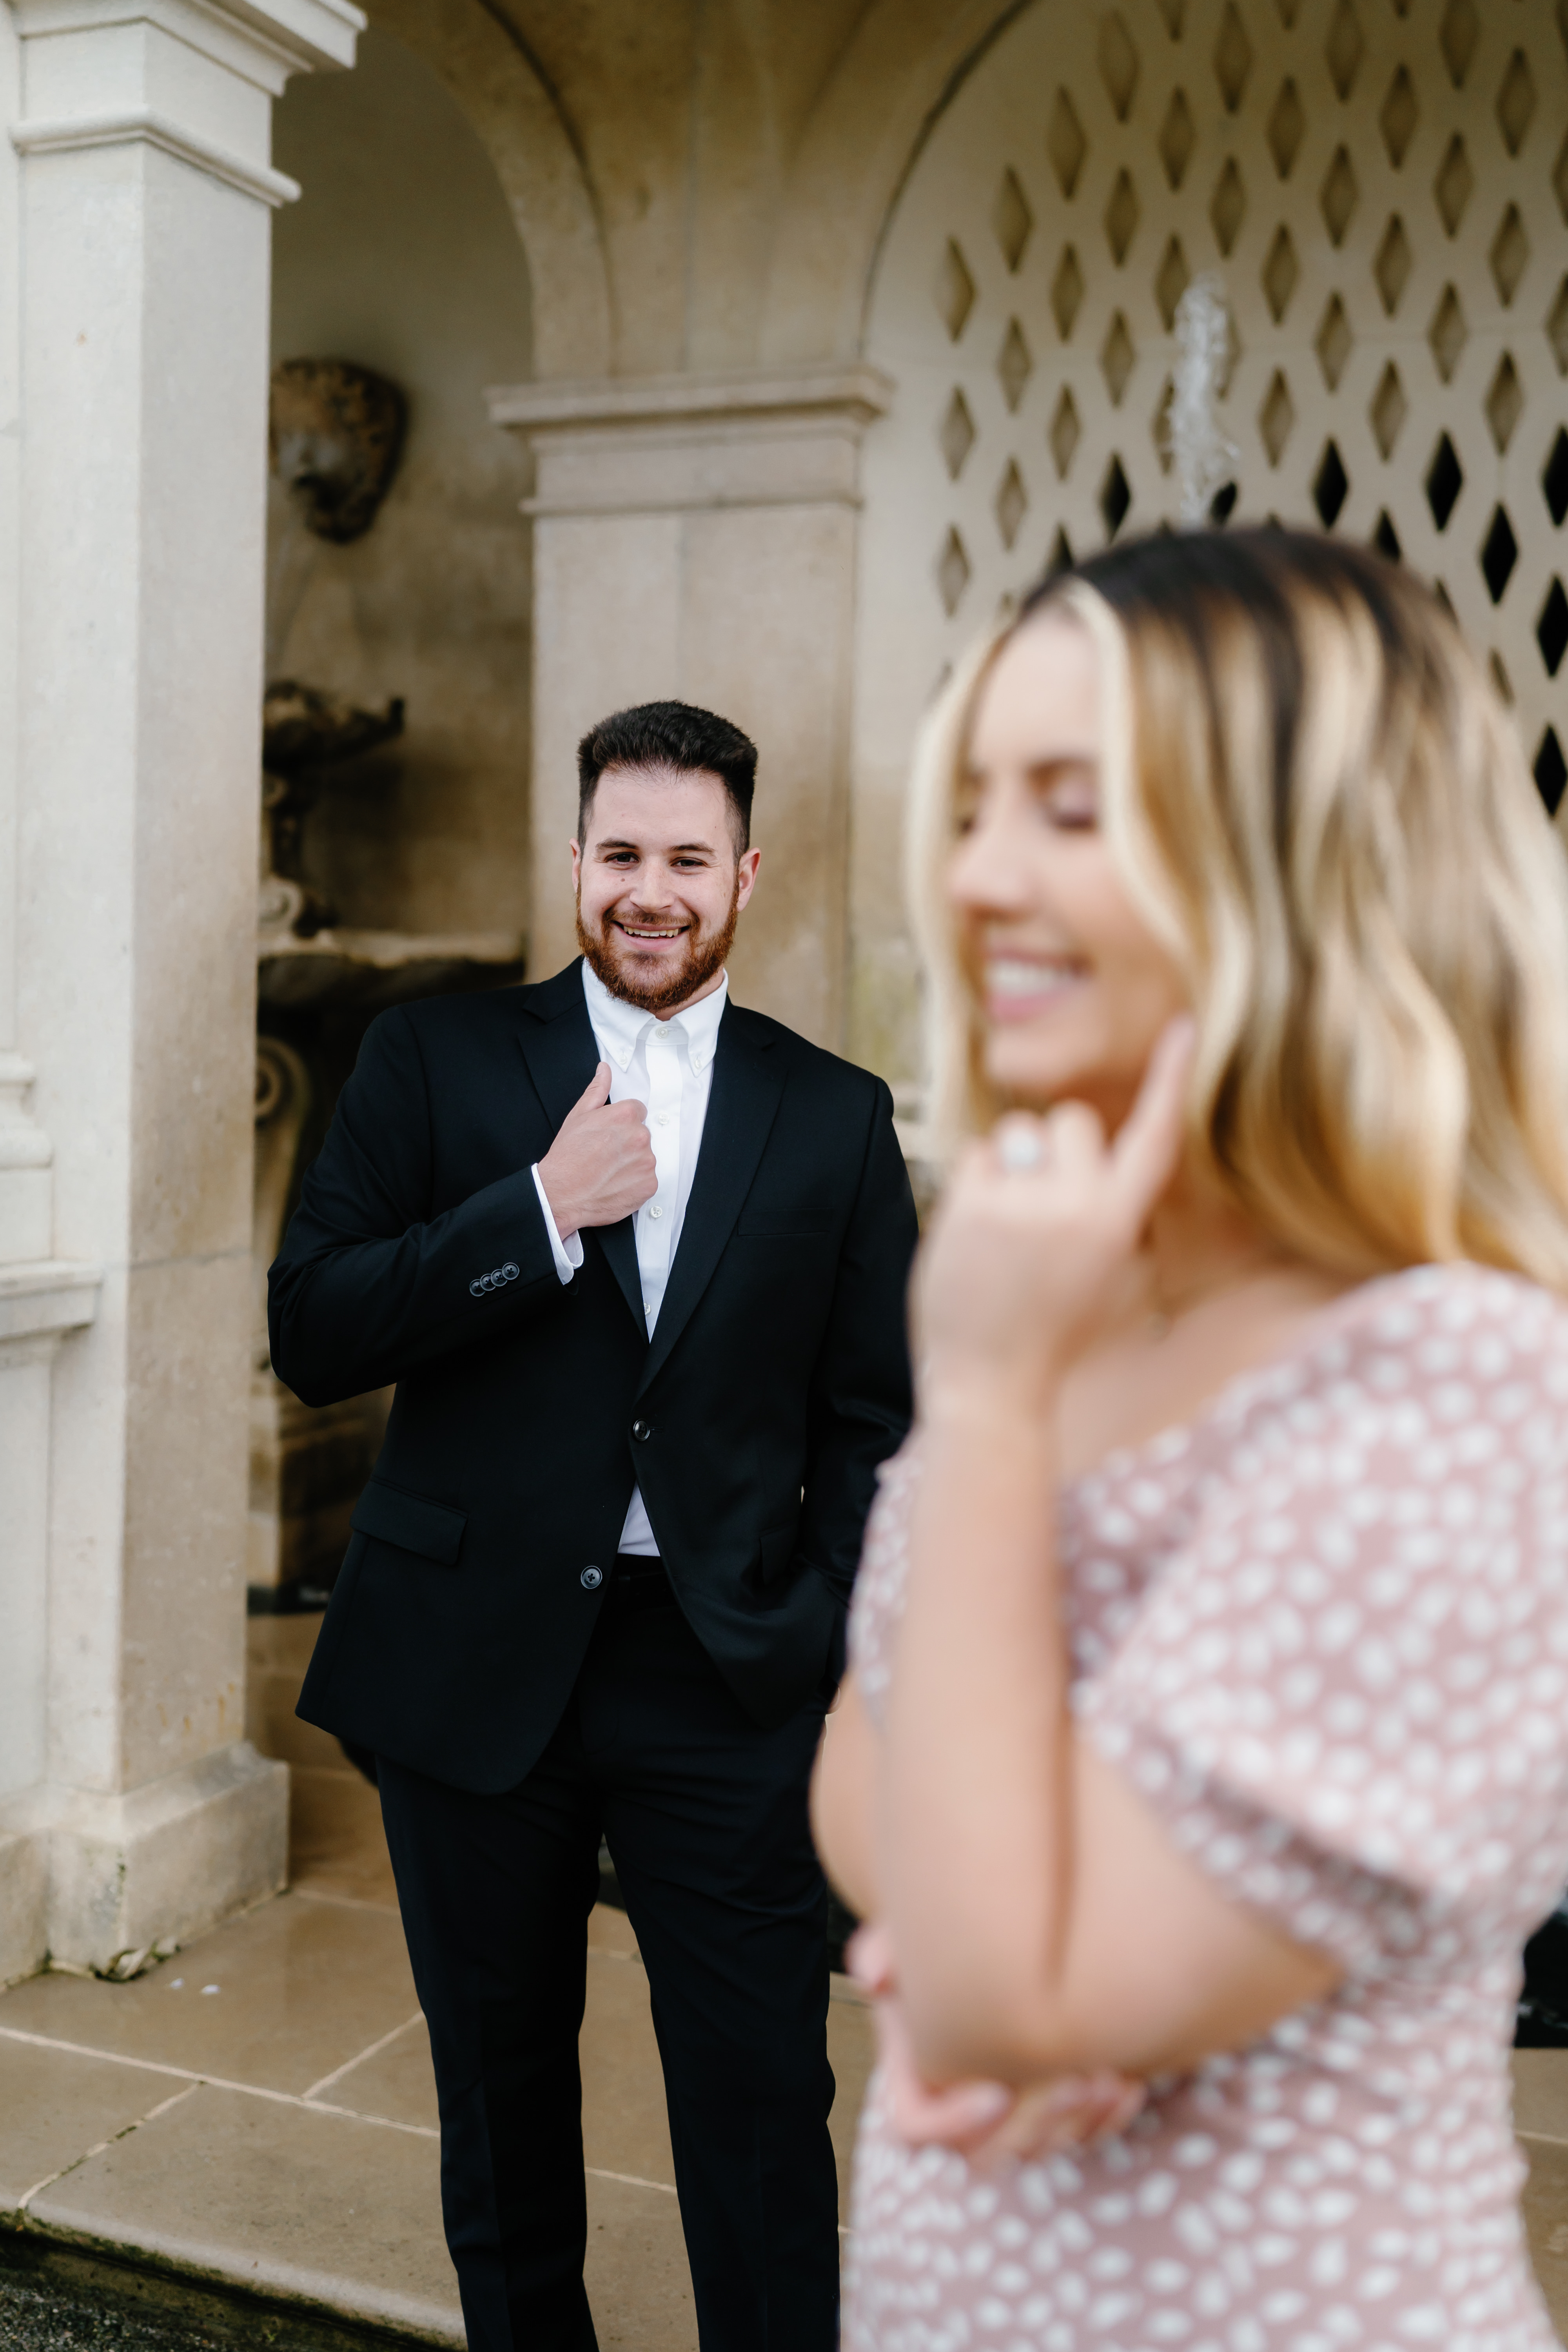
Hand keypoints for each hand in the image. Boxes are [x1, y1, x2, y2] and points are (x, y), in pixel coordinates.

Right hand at [536, 1062, 656, 1237]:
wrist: (561, 1194)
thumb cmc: (567, 1157)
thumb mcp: (578, 1116)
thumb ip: (597, 1090)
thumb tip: (605, 1070)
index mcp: (626, 1116)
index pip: (637, 1111)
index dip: (621, 1123)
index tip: (609, 1135)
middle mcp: (641, 1137)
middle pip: (642, 1134)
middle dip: (627, 1142)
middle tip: (605, 1155)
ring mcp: (647, 1162)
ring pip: (645, 1157)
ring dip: (632, 1163)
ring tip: (608, 1171)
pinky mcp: (649, 1185)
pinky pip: (647, 1180)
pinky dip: (635, 1183)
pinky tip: (615, 1183)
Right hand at [850, 1925, 1144, 2171]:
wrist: (988, 1937)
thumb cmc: (941, 1935)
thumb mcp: (906, 1935)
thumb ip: (882, 1949)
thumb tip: (877, 1977)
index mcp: (912, 2074)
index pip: (914, 2125)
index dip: (954, 2122)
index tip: (997, 2092)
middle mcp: (954, 2108)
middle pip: (984, 2154)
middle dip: (1033, 2125)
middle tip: (1075, 2082)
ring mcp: (1006, 2117)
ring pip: (1036, 2153)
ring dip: (1074, 2125)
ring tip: (1109, 2078)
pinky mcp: (1051, 2113)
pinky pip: (1078, 2140)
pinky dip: (1105, 2122)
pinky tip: (1131, 2085)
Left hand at [914, 1016, 1194, 1414]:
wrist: (991, 1381)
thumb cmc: (1049, 1329)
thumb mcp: (1107, 1272)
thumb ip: (1107, 1209)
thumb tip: (1091, 1156)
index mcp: (1121, 1224)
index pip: (1154, 1138)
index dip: (1170, 1080)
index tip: (1182, 1027)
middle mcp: (1079, 1206)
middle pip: (1072, 1120)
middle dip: (1053, 1146)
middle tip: (1039, 1201)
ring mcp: (1024, 1204)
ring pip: (1017, 1131)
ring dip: (1009, 1163)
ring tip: (1004, 1222)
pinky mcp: (973, 1205)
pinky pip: (975, 1154)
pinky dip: (973, 1183)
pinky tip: (976, 1232)